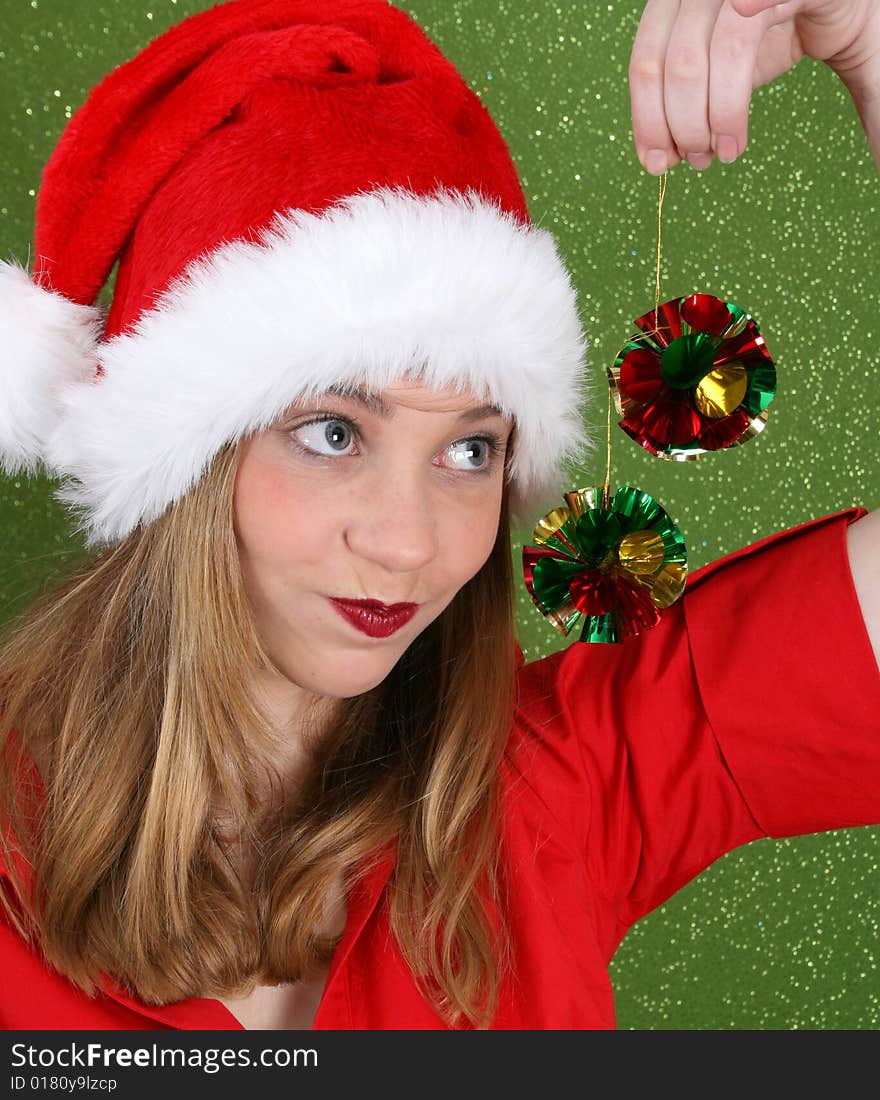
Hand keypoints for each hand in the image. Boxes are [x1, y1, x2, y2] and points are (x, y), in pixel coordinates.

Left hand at [629, 0, 879, 174]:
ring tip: (728, 150)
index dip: (647, 118)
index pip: (647, 62)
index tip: (657, 164)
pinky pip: (761, 7)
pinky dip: (746, 36)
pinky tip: (737, 87)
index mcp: (684, 3)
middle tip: (701, 160)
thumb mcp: (738, 71)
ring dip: (716, 114)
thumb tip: (664, 162)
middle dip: (682, 126)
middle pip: (674, 63)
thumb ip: (701, 106)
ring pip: (713, 49)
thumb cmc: (796, 25)